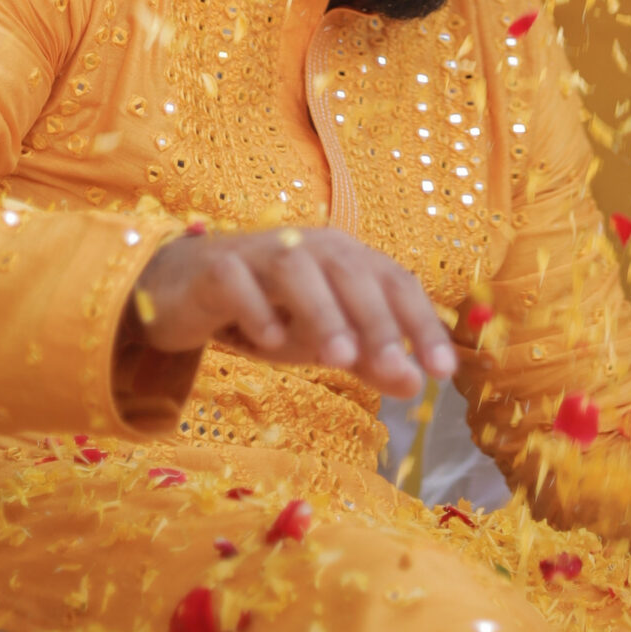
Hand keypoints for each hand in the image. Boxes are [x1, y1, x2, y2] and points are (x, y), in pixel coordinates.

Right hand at [124, 225, 457, 399]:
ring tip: (339, 359)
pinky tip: (270, 340)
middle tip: (395, 369)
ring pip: (297, 267)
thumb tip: (416, 386)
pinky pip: (237, 280)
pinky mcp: (216, 268)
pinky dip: (257, 308)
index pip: (395, 281)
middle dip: (376, 320)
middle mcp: (309, 245)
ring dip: (322, 310)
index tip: (444, 373)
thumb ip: (369, 359)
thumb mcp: (323, 340)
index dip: (422, 323)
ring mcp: (260, 252)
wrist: (186, 290)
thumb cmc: (269, 311)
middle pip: (350, 271)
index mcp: (345, 258)